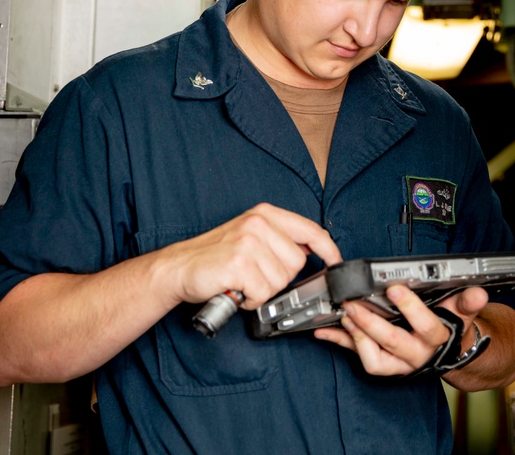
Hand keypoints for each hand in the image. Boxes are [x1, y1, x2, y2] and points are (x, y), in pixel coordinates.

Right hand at [159, 203, 341, 309]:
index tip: (335, 263)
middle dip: (278, 278)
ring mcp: (249, 242)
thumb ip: (280, 239)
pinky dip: (250, 299)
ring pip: (280, 281)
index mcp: (265, 214)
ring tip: (243, 282)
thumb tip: (314, 252)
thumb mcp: (251, 235)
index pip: (311, 231)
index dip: (329, 250)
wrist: (178, 267)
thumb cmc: (215, 256)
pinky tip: (236, 290)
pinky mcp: (239, 264)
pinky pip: (263, 293)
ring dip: (262, 291)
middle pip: (296, 263)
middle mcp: (259, 223)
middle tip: (254, 276)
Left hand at [314, 285, 488, 375]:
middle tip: (355, 304)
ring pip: (375, 360)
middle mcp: (417, 355)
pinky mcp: (381, 363)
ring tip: (345, 317)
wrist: (446, 352)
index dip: (410, 308)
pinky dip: (340, 344)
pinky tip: (324, 332)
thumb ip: (467, 302)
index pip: (425, 325)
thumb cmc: (449, 325)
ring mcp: (398, 363)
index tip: (394, 288)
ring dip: (357, 338)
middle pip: (393, 342)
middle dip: (372, 323)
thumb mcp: (461, 311)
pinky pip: (358, 357)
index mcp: (436, 338)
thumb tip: (478, 293)